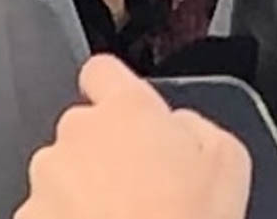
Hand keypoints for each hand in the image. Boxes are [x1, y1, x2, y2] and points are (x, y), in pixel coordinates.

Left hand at [15, 55, 251, 218]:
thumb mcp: (229, 162)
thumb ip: (196, 126)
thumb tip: (179, 127)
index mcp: (127, 110)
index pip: (103, 71)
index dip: (115, 90)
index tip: (127, 112)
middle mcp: (77, 135)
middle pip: (85, 129)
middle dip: (106, 152)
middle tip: (142, 189)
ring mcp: (47, 181)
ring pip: (64, 174)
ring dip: (85, 192)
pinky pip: (47, 214)